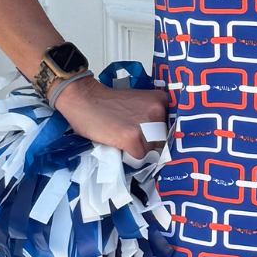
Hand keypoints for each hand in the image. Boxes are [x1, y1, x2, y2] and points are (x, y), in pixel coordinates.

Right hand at [52, 74, 169, 152]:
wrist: (84, 99)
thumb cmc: (108, 102)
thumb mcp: (139, 102)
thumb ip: (152, 115)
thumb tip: (161, 138)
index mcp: (160, 100)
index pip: (172, 126)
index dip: (161, 133)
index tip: (153, 135)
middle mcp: (157, 112)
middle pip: (163, 140)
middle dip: (150, 142)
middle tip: (133, 135)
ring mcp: (145, 126)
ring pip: (151, 150)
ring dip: (139, 149)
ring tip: (123, 138)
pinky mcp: (132, 139)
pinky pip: (139, 157)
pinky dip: (130, 155)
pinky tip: (119, 144)